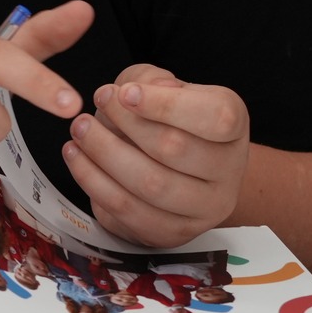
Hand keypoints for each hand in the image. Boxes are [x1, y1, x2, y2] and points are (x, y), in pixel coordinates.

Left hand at [61, 64, 248, 245]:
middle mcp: (229, 168)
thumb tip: (134, 92)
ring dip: (103, 155)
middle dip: (122, 127)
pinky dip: (94, 183)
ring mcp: (206, 207)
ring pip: (150, 184)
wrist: (175, 169)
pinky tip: (78, 158)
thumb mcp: (159, 86)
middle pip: (174, 149)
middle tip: (87, 114)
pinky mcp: (175, 232)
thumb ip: (148, 80)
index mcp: (234, 123)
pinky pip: (129, 211)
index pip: (215, 116)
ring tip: (79, 133)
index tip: (123, 93)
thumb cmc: (166, 119)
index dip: (165, 104)